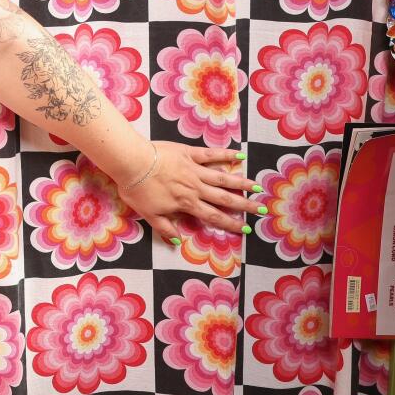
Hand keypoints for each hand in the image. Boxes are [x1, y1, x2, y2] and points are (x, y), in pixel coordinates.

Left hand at [110, 141, 258, 243]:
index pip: (213, 216)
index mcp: (187, 203)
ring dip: (241, 182)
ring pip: (222, 177)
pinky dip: (226, 154)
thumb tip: (177, 241)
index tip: (246, 228)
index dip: (230, 224)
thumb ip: (165, 228)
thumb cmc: (137, 188)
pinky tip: (240, 154)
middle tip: (262, 209)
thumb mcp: (148, 214)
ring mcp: (194, 169)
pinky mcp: (189, 152)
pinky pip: (211, 154)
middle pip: (224, 198)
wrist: (131, 161)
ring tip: (258, 186)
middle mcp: (195, 187)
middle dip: (245, 206)